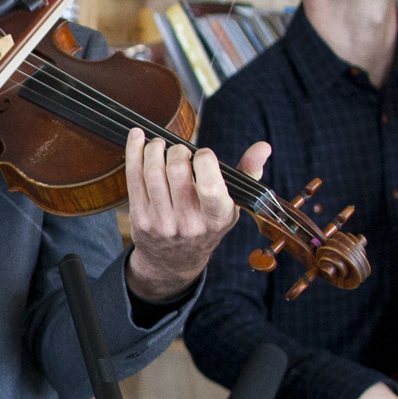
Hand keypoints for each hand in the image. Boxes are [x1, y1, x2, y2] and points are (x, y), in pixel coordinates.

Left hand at [125, 133, 269, 301]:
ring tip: (160, 145)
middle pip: (177, 171)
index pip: (209, 185)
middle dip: (178, 150)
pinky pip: (134, 178)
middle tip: (179, 150)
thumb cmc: (207, 225)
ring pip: (153, 172)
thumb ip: (248, 175)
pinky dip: (134, 152)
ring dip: (154, 148)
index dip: (205, 159)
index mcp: (216, 218)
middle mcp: (189, 224)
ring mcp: (162, 223)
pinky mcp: (140, 219)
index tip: (203, 155)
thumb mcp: (232, 206)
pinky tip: (137, 138)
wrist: (175, 261)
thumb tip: (263, 147)